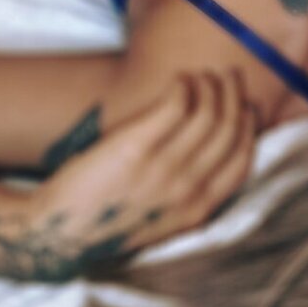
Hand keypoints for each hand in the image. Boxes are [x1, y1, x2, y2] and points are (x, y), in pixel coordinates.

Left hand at [24, 69, 256, 278]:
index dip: (249, 126)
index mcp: (198, 210)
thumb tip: (214, 151)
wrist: (59, 233)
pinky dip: (182, 85)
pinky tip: (178, 79)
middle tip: (229, 76)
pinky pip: (174, 104)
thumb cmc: (111, 220)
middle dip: (234, 96)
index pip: (242, 159)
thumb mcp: (164, 220)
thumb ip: (192, 192)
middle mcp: (186, 189)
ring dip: (210, 85)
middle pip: (228, 129)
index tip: (246, 105)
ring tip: (201, 74)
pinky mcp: (135, 147)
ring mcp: (162, 168)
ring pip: (206, 112)